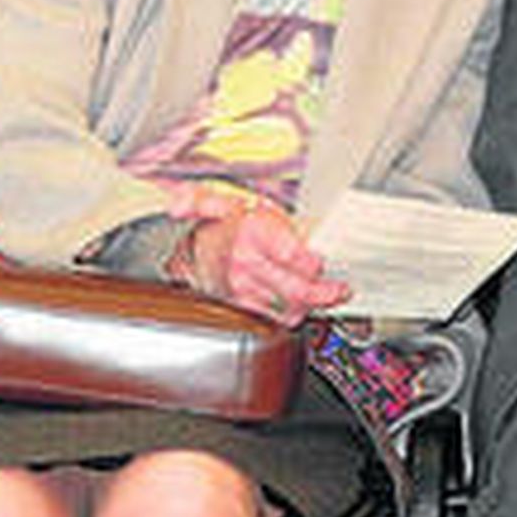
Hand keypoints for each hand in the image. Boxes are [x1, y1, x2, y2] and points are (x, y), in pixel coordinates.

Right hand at [166, 183, 349, 327]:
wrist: (201, 258)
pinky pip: (277, 318)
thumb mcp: (226, 202)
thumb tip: (176, 204)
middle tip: (339, 288)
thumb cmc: (227, 228)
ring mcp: (247, 291)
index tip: (322, 261)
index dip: (310, 261)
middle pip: (293, 287)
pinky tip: (307, 303)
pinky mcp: (248, 310)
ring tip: (330, 295)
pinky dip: (295, 314)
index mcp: (250, 234)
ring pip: (288, 306)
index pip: (288, 254)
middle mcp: (247, 266)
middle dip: (321, 291)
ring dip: (311, 303)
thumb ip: (206, 198)